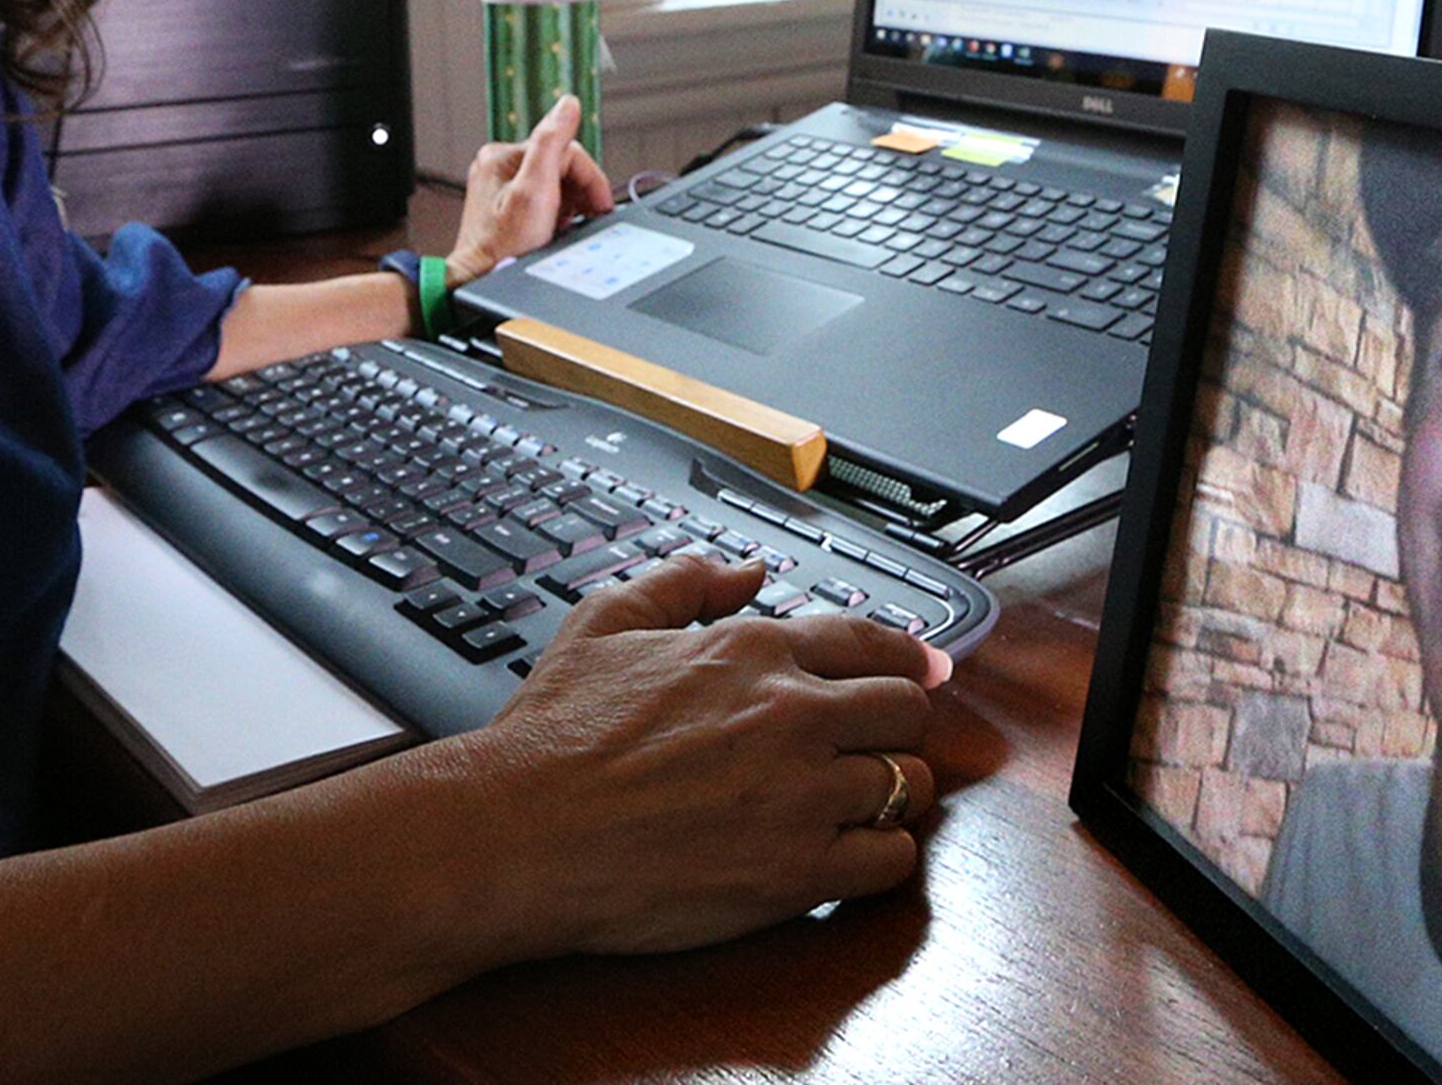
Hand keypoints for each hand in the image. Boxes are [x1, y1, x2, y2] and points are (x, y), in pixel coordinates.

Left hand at [447, 93, 614, 283]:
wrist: (482, 283)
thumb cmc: (504, 249)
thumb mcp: (534, 193)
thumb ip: (551, 143)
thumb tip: (568, 104)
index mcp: (502, 155)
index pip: (565, 151)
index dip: (590, 178)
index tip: (600, 206)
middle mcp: (499, 165)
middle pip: (561, 166)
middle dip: (579, 193)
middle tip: (587, 219)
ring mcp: (502, 187)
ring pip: (556, 183)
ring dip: (570, 204)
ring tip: (567, 227)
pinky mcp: (506, 207)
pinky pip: (545, 200)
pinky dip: (558, 214)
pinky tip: (556, 230)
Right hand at [458, 552, 949, 955]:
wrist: (519, 832)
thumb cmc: (552, 737)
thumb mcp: (605, 621)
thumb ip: (684, 580)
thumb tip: (746, 570)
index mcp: (752, 650)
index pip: (872, 642)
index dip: (905, 659)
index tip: (922, 673)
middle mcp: (791, 714)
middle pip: (907, 710)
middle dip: (902, 725)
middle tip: (883, 743)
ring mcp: (802, 795)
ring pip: (909, 784)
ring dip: (894, 791)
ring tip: (863, 801)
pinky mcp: (797, 872)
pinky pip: (891, 860)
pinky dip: (883, 857)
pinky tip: (852, 854)